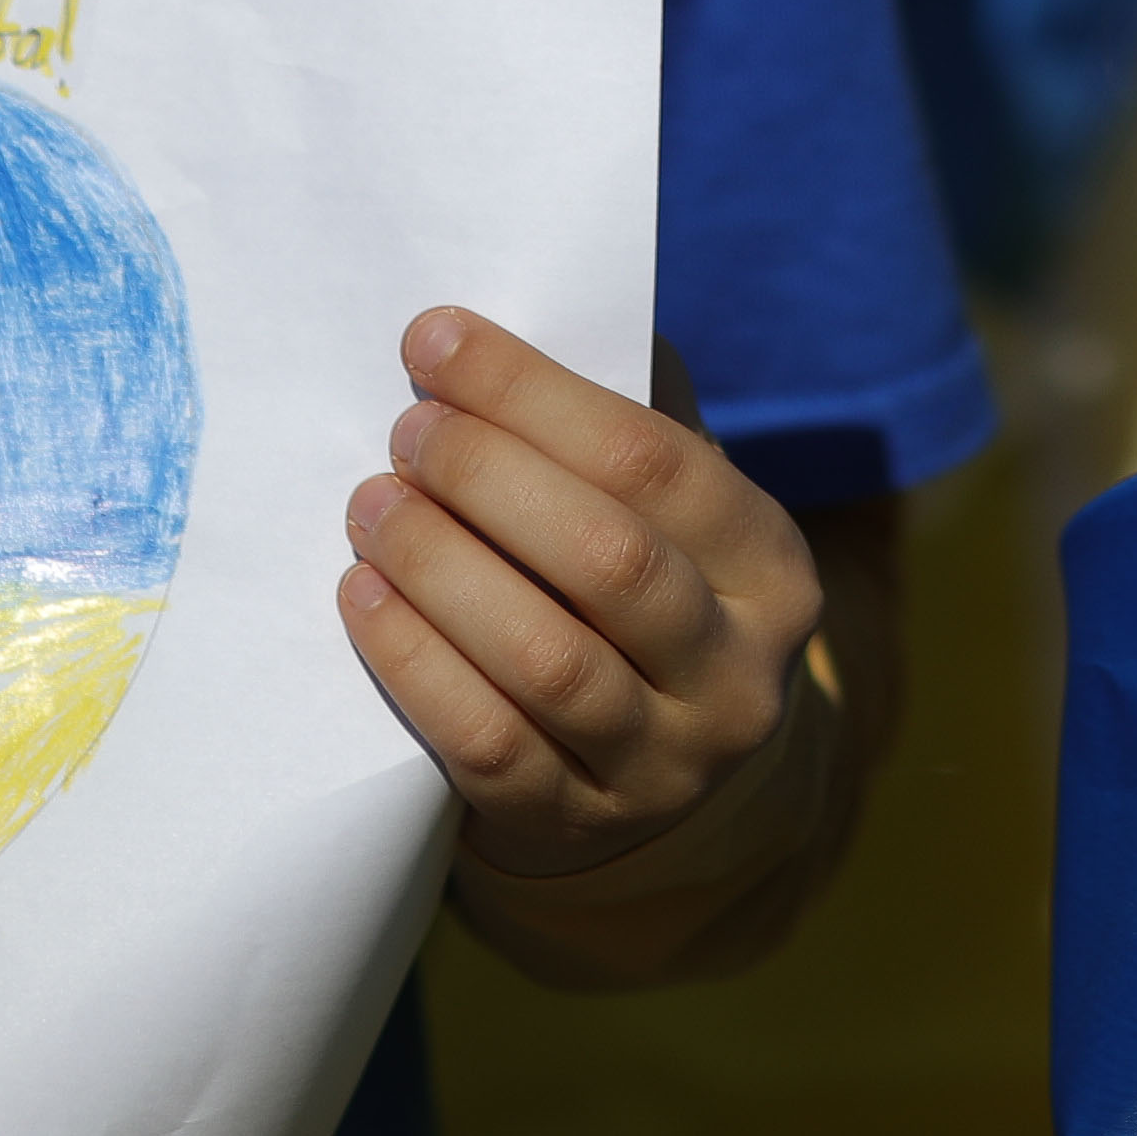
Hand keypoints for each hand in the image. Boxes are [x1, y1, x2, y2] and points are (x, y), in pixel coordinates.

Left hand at [335, 312, 847, 987]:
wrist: (669, 788)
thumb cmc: (646, 596)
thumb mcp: (676, 518)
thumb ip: (630, 421)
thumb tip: (538, 311)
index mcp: (772, 567)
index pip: (656, 462)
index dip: (535, 395)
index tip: (434, 341)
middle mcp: (737, 673)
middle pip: (607, 561)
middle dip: (488, 478)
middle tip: (404, 431)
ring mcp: (663, 765)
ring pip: (546, 659)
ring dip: (441, 567)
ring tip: (371, 505)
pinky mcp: (575, 824)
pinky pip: (485, 743)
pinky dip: (414, 662)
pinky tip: (364, 596)